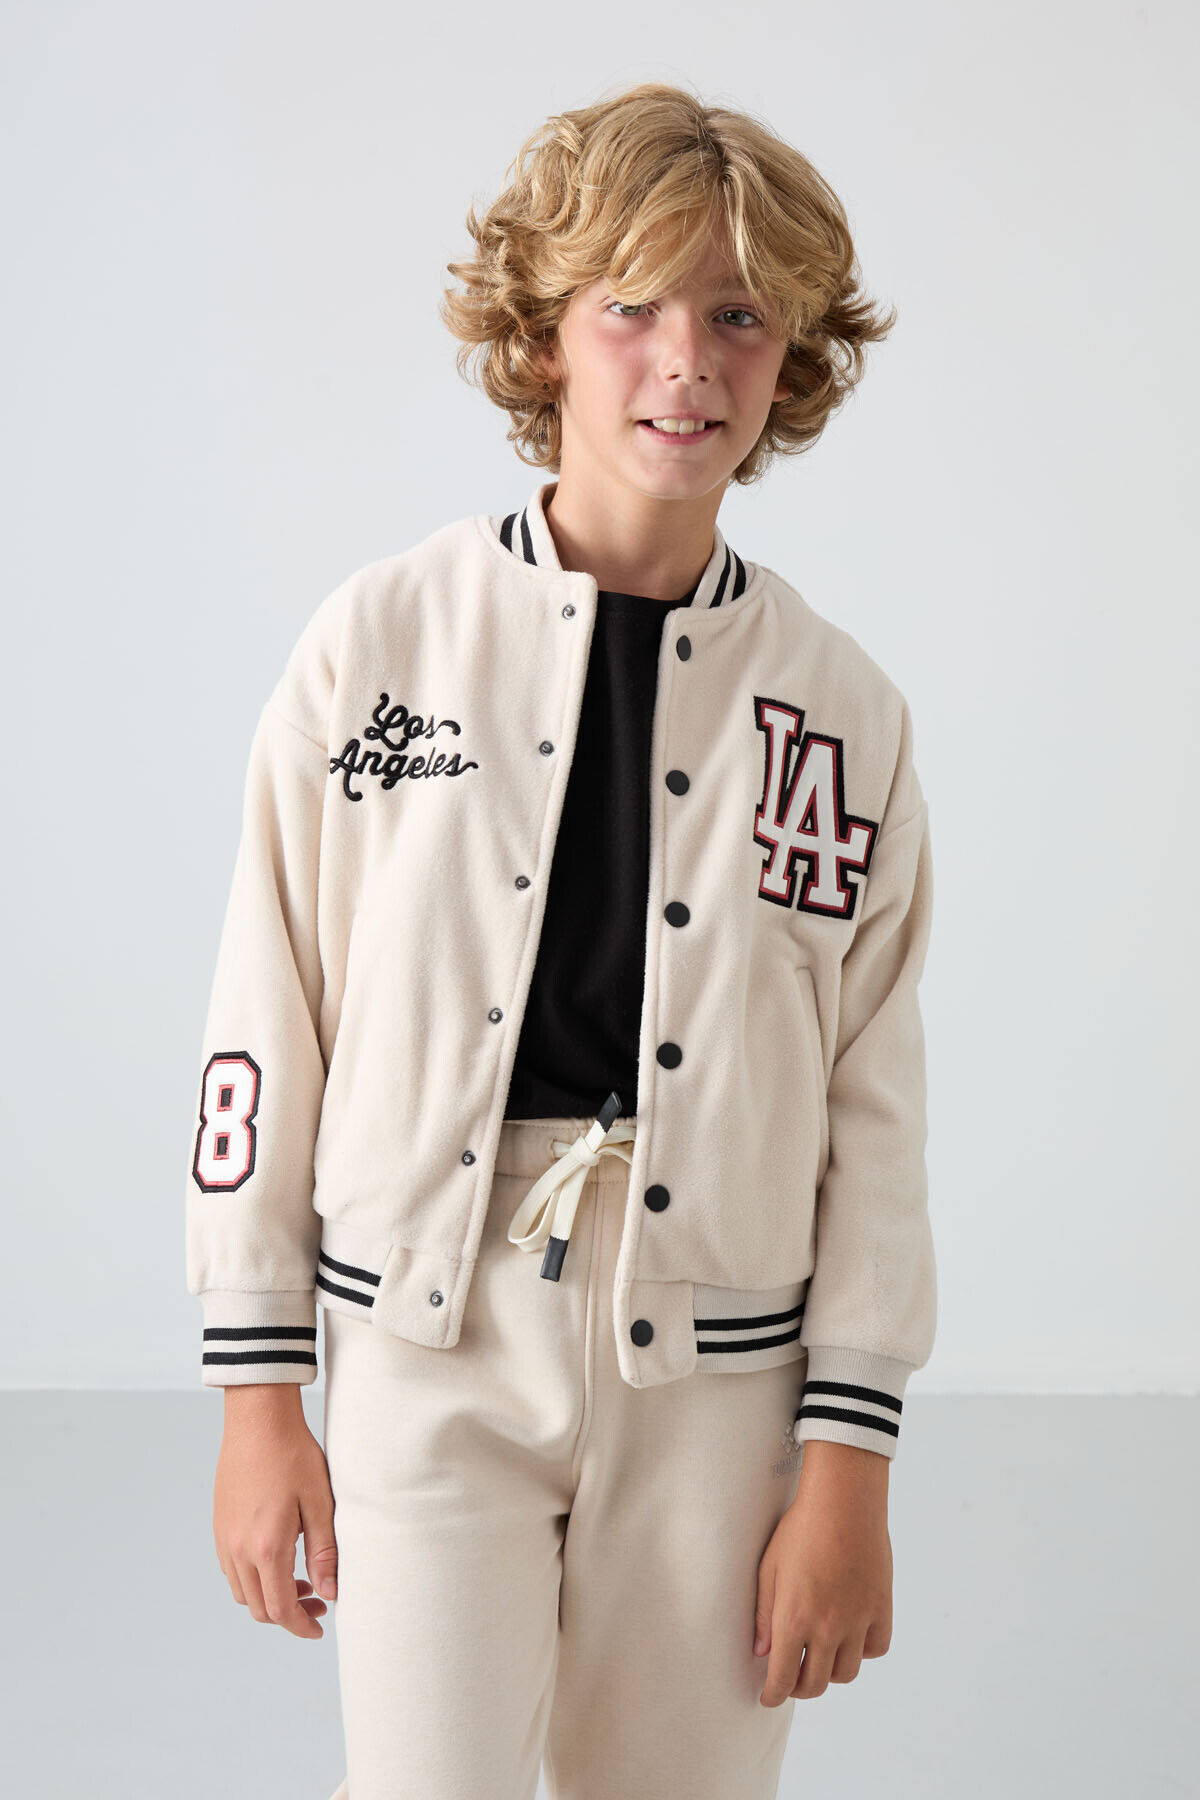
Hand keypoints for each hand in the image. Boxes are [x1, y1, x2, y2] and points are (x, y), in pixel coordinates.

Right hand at [214, 1384, 339, 1639]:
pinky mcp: (219, 1526)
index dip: (301, 1626)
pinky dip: (253, 1579)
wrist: (258, 1419)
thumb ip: (325, 1552)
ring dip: (269, 1597)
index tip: (319, 1628)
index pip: (280, 1608)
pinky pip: (231, 1570)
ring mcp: (223, 1538)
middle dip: (288, 1615)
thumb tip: (331, 1593)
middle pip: (258, 1607)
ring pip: (242, 1592)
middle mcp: (238, 1550)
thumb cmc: (293, 1455)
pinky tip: (276, 1559)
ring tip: (300, 1580)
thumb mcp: (320, 1503)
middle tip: (318, 1602)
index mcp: (266, 1547)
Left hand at [753, 1442, 892, 1703]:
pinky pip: (875, 1649)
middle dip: (799, 1688)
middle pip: (816, 1685)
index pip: (783, 1679)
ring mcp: (858, 1621)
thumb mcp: (769, 1567)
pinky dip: (862, 1651)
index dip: (773, 1695)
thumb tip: (762, 1652)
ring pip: (847, 1673)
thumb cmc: (800, 1528)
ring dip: (830, 1672)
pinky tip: (850, 1636)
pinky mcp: (882, 1609)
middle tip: (791, 1678)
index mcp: (794, 1619)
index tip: (768, 1697)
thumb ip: (763, 1615)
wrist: (844, 1501)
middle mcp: (827, 1628)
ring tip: (820, 1657)